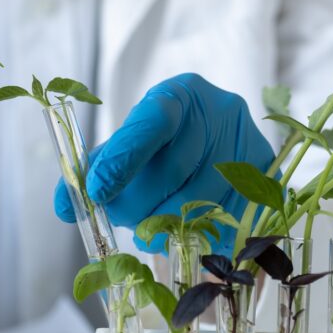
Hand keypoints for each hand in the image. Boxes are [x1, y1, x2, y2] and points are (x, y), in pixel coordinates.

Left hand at [54, 73, 274, 254]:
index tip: (95, 191)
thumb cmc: (162, 140)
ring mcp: (249, 147)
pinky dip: (194, 237)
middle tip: (120, 216)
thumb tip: (64, 205)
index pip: (151, 124)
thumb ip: (95, 167)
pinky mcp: (268, 182)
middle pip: (171, 173)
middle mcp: (221, 113)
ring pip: (196, 206)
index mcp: (180, 94)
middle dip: (135, 205)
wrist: (216, 132)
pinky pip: (223, 226)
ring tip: (149, 226)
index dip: (122, 160)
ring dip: (161, 227)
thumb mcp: (128, 140)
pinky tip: (181, 232)